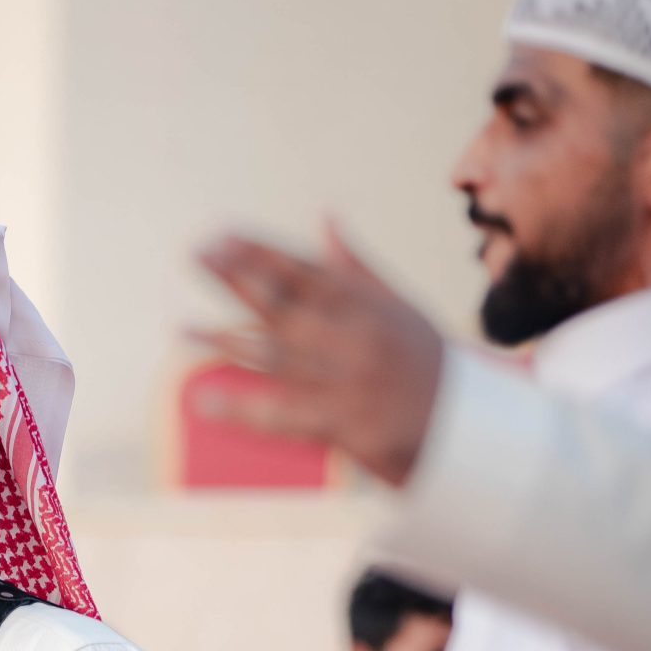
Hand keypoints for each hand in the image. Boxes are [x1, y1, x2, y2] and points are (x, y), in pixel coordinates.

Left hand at [191, 224, 445, 485]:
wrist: (472, 432)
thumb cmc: (431, 364)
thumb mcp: (401, 306)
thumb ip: (356, 266)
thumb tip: (325, 219)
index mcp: (369, 304)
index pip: (304, 269)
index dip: (259, 252)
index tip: (219, 235)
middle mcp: (357, 335)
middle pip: (285, 301)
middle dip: (236, 277)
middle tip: (193, 256)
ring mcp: (350, 380)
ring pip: (278, 354)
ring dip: (224, 340)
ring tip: (179, 329)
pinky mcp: (347, 424)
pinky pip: (284, 414)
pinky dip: (241, 408)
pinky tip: (204, 400)